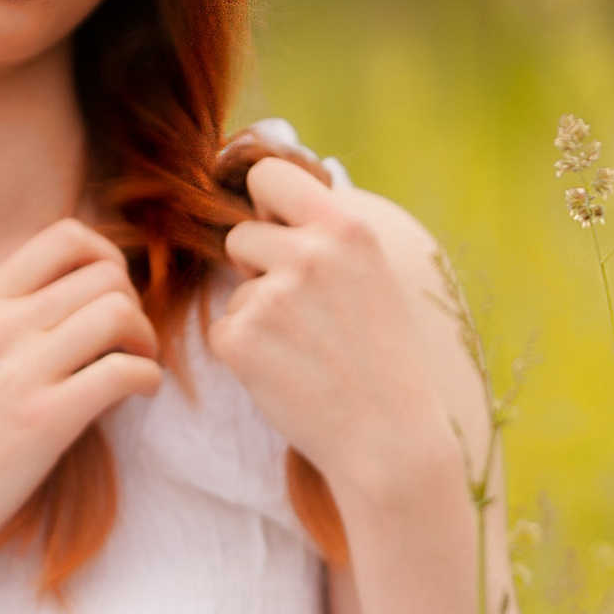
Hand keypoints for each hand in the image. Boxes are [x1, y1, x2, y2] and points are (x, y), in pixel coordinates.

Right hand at [0, 217, 160, 565]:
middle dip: (133, 303)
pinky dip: (148, 379)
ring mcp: (19, 371)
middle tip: (128, 341)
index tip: (109, 295)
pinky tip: (137, 395)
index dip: (106, 257)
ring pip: (119, 312)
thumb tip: (83, 284)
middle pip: (104, 274)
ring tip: (136, 364)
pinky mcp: (45, 419)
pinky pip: (125, 371)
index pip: (64, 236)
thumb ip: (10, 312)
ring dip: (145, 338)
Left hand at [215, 160, 465, 509]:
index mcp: (347, 229)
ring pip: (235, 289)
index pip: (269, 174)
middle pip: (241, 235)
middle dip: (256, 269)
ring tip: (304, 350)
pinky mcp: (241, 338)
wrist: (390, 439)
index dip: (262, 202)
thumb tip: (271, 208)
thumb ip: (328, 239)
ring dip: (255, 315)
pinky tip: (286, 374)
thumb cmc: (385, 362)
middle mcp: (309, 253)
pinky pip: (223, 330)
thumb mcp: (374, 278)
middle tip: (300, 314)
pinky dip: (245, 354)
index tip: (272, 228)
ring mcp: (272, 296)